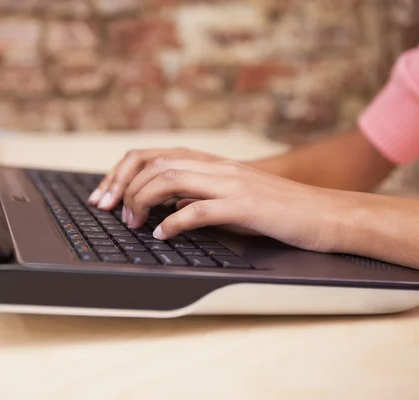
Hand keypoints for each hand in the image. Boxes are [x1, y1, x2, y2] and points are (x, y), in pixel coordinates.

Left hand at [121, 158, 348, 252]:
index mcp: (210, 163)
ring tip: (132, 222)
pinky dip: (174, 222)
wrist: (324, 213)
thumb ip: (197, 195)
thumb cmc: (275, 209)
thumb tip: (164, 206)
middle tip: (108, 211)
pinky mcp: (246, 205)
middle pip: (155, 163)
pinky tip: (163, 235)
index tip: (103, 196)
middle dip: (122, 186)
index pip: (153, 155)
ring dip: (143, 200)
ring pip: (171, 178)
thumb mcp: (229, 196)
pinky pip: (200, 210)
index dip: (121, 173)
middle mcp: (217, 167)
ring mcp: (231, 183)